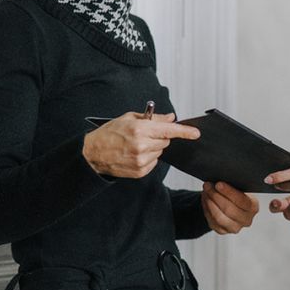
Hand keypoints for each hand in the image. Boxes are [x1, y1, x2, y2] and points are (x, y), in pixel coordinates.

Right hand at [82, 111, 199, 178]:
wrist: (93, 153)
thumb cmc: (109, 133)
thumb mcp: (129, 118)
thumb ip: (153, 118)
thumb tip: (171, 118)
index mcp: (140, 130)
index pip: (169, 130)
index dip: (185, 132)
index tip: (196, 133)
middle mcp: (142, 146)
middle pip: (166, 141)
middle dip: (159, 137)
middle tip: (144, 135)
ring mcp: (141, 160)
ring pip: (160, 152)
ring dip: (153, 148)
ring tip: (135, 146)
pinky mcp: (140, 171)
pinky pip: (154, 163)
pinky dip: (148, 158)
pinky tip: (134, 154)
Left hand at [201, 181, 259, 233]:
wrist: (231, 205)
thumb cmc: (235, 194)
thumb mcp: (239, 189)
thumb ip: (234, 185)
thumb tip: (220, 180)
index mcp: (253, 207)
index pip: (241, 201)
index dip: (229, 192)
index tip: (218, 184)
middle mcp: (246, 220)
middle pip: (229, 209)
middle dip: (216, 196)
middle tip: (207, 185)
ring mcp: (235, 228)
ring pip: (219, 217)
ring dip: (210, 203)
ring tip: (205, 192)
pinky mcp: (223, 231)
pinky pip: (212, 221)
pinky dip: (207, 209)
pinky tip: (205, 200)